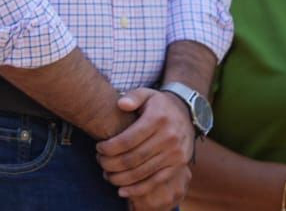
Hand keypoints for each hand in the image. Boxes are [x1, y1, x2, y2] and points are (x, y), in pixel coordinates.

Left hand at [96, 87, 194, 207]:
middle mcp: (169, 138)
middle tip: (99, 161)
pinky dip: (138, 189)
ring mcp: (175, 154)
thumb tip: (121, 104)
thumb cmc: (158, 104)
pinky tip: (122, 191)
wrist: (186, 114)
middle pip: (134, 158)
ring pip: (143, 172)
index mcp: (158, 119)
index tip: (98, 147)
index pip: (128, 139)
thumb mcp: (146, 93)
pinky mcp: (178, 166)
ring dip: (121, 178)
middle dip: (112, 163)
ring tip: (107, 175)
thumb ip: (133, 96)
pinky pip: (156, 181)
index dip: (110, 147)